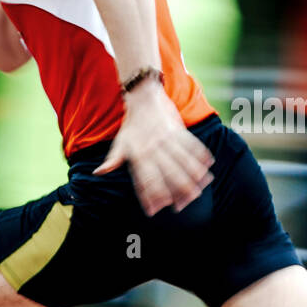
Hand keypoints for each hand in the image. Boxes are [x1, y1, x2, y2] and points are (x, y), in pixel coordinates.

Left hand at [97, 79, 214, 215]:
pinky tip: (208, 166)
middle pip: (168, 173)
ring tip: (199, 190)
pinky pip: (191, 144)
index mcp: (138, 153)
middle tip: (182, 206)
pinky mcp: (177, 129)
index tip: (154, 210)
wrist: (143, 96)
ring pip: (183, 161)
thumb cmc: (131, 124)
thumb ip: (112, 160)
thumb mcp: (119, 142)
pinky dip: (200, 155)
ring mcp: (167, 138)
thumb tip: (98, 173)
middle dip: (176, 191)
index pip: (145, 179)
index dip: (149, 196)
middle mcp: (153, 147)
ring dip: (192, 176)